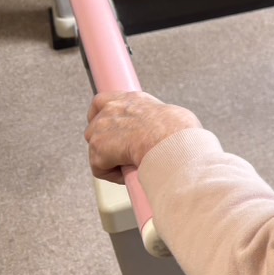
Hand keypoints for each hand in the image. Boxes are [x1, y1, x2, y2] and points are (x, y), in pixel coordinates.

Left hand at [85, 91, 201, 182]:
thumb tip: (161, 136)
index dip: (101, 116)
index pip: (102, 101)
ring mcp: (101, 129)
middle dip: (106, 143)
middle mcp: (112, 109)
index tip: (109, 129)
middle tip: (125, 155)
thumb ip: (155, 122)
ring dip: (111, 160)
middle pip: (95, 128)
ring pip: (97, 151)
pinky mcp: (98, 150)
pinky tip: (131, 173)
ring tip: (132, 166)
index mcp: (131, 99)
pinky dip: (114, 175)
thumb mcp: (170, 116)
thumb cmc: (179, 131)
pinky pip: (101, 169)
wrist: (170, 140)